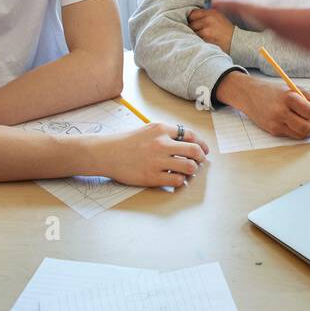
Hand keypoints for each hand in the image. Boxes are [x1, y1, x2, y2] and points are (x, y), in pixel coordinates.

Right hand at [83, 122, 209, 187]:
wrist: (106, 153)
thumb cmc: (127, 142)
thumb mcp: (148, 130)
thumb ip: (167, 134)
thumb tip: (189, 142)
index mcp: (161, 129)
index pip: (191, 135)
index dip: (201, 144)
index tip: (204, 150)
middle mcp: (161, 143)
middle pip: (194, 151)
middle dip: (200, 158)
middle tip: (199, 162)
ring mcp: (157, 161)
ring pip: (189, 167)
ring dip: (192, 170)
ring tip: (188, 171)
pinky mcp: (152, 177)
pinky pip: (177, 180)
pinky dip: (181, 181)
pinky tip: (177, 179)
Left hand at [188, 7, 234, 53]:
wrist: (236, 42)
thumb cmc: (226, 31)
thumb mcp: (218, 17)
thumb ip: (206, 16)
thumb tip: (191, 17)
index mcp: (211, 12)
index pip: (192, 13)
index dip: (191, 19)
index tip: (193, 23)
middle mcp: (208, 19)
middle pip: (191, 23)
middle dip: (192, 28)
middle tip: (198, 32)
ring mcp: (206, 29)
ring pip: (192, 32)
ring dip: (194, 35)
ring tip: (202, 38)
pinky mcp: (206, 39)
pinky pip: (196, 39)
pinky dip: (197, 41)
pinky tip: (204, 41)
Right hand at [216, 72, 309, 138]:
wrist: (249, 95)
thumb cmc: (272, 91)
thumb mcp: (292, 88)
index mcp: (288, 98)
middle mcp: (281, 111)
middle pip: (306, 127)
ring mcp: (276, 122)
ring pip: (300, 134)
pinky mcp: (273, 130)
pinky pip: (291, 135)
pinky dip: (300, 132)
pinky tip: (303, 127)